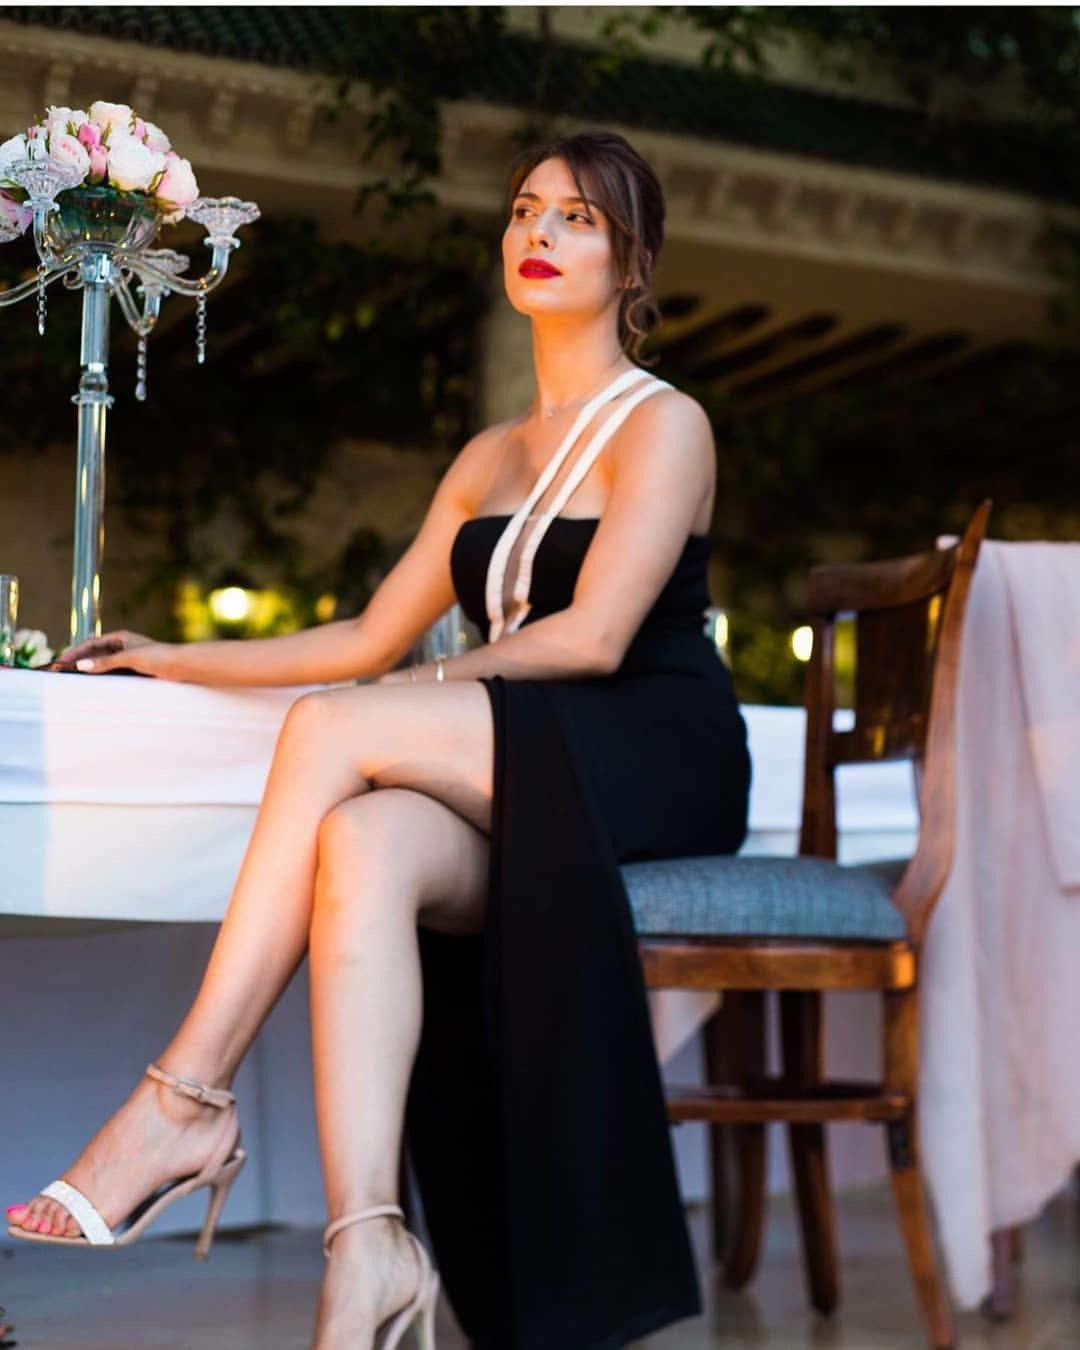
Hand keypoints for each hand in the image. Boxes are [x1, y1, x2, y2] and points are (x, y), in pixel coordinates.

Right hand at [50, 630, 169, 677]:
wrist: (182, 665)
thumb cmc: (158, 656)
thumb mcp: (128, 658)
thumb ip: (105, 662)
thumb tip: (81, 666)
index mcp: (120, 637)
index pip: (91, 643)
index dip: (75, 652)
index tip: (61, 661)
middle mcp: (123, 645)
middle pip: (95, 652)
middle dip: (78, 660)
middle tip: (61, 670)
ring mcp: (129, 657)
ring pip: (103, 662)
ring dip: (89, 668)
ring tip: (73, 677)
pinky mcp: (136, 669)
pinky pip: (113, 671)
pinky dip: (101, 675)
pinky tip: (94, 683)